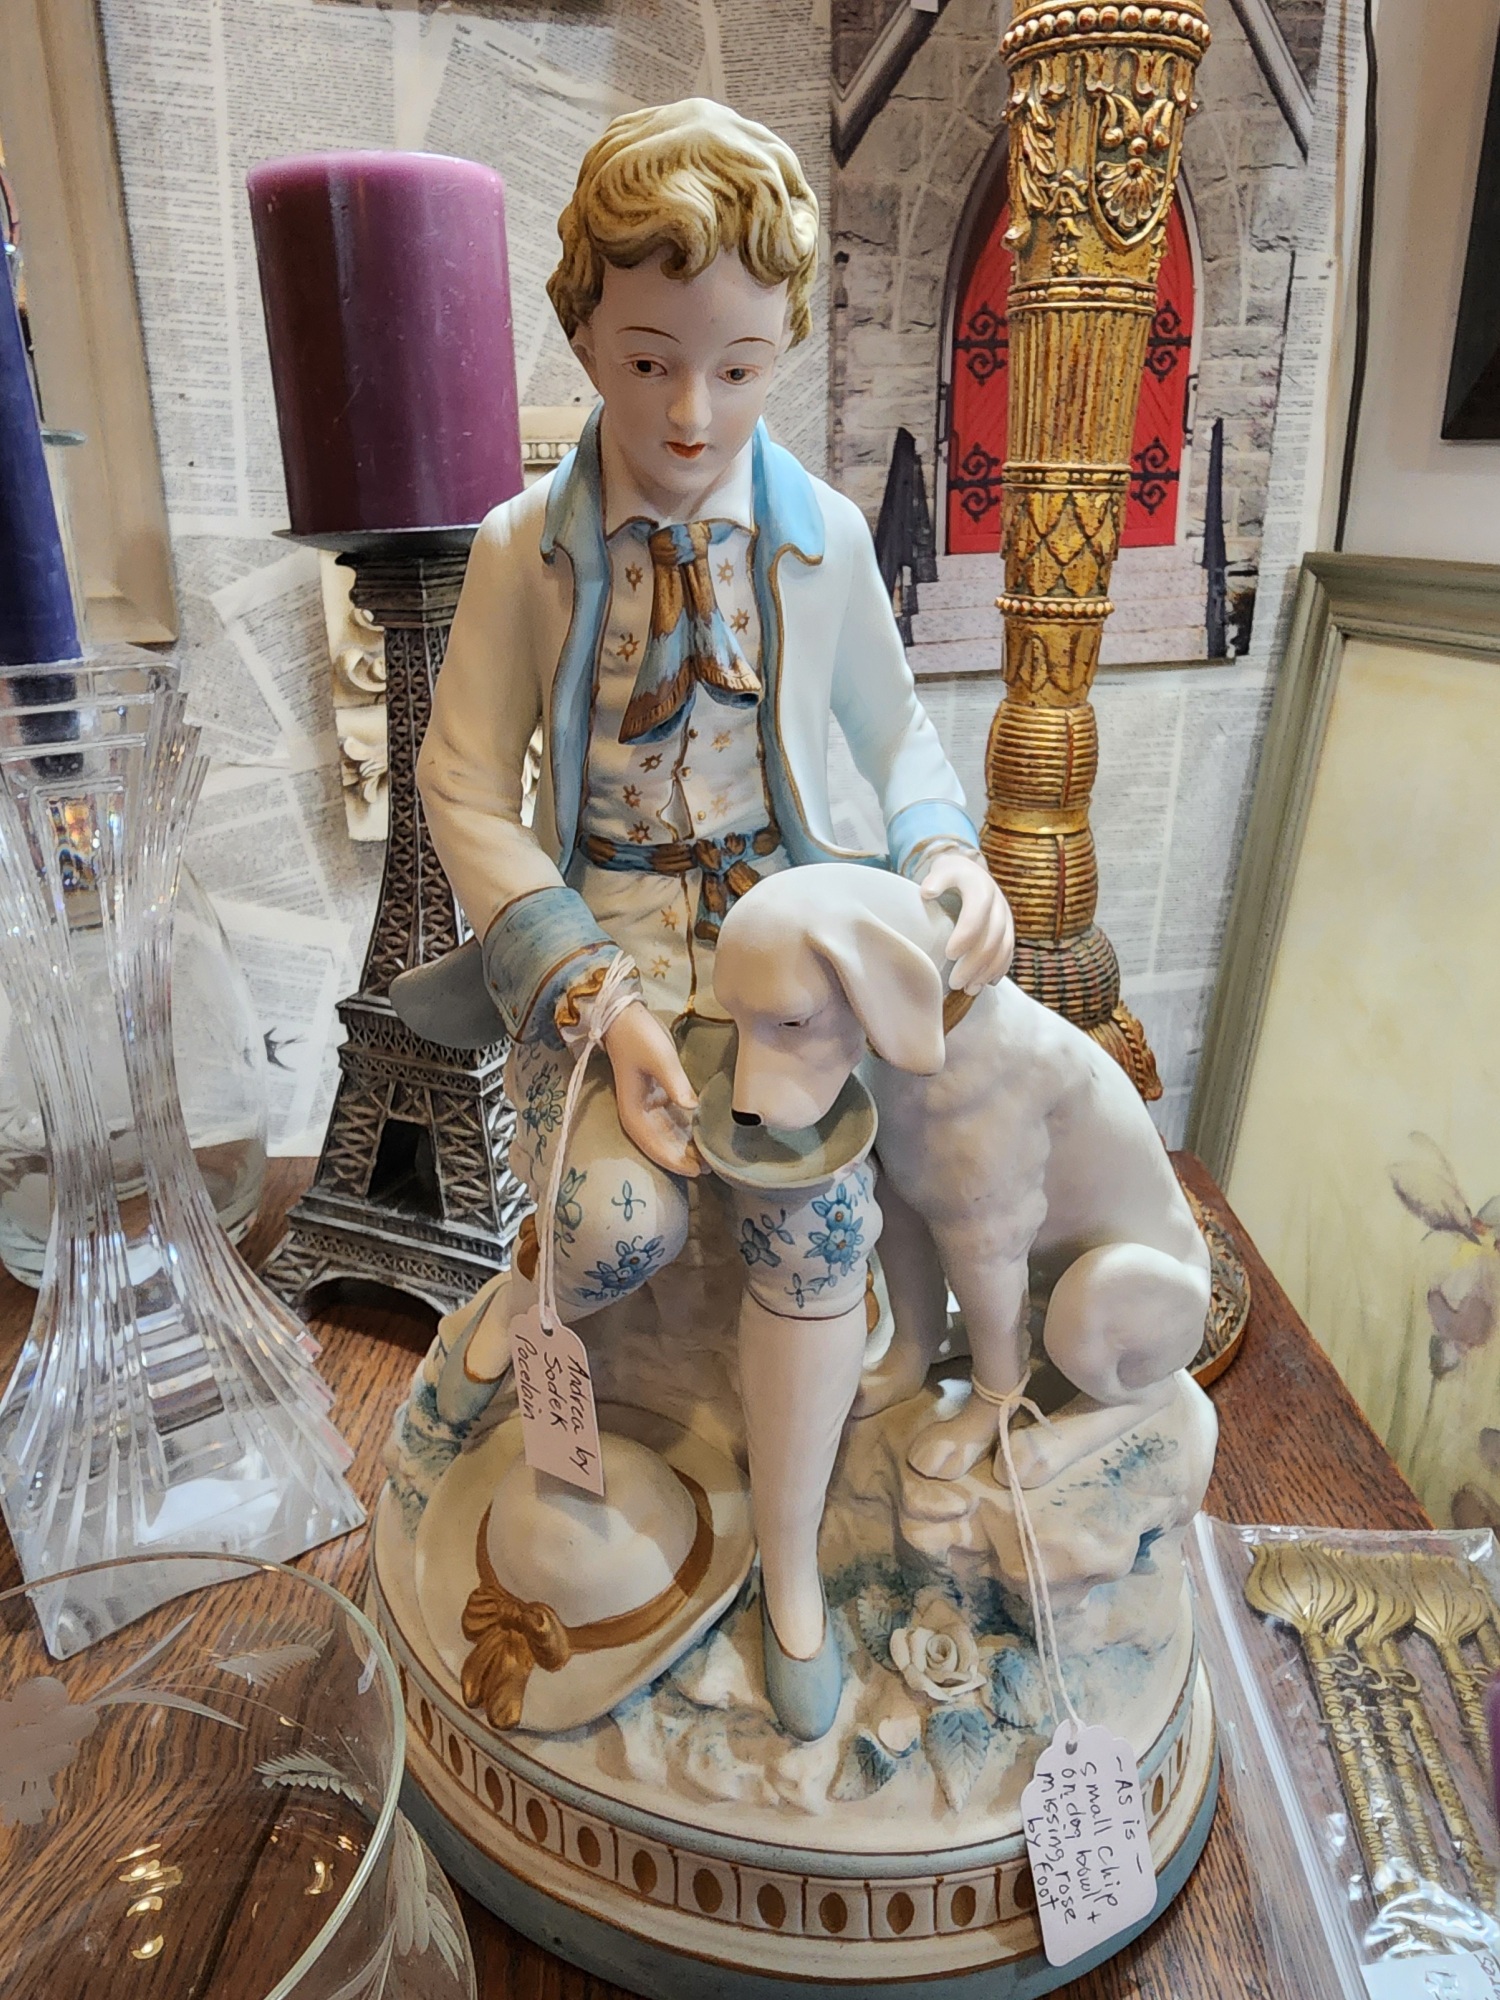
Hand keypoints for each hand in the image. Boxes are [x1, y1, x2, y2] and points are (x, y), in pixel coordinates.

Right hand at [602, 1000, 703, 1177]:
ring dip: (687, 1147)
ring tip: (712, 1156)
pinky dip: (687, 1131)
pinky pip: (673, 1121)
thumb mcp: (659, 1059)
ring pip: (669, 1136)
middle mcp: (639, 1116)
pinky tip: (704, 1135)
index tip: (698, 1169)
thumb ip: (676, 1084)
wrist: (625, 1017)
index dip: (675, 1160)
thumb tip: (693, 1109)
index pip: (654, 1146)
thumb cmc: (638, 1037)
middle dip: (685, 1158)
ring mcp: (648, 1107)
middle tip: (713, 1166)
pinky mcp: (657, 1097)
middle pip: (662, 1146)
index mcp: (633, 1113)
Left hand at [920, 851, 1014, 992]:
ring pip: (1003, 948)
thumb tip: (927, 892)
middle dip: (974, 963)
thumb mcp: (940, 869)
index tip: (949, 954)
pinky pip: (1009, 952)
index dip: (966, 935)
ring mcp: (1005, 916)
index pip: (978, 911)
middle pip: (992, 936)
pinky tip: (985, 984)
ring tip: (969, 989)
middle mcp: (997, 901)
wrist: (969, 872)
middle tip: (954, 982)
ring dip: (987, 972)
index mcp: (979, 885)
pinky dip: (999, 970)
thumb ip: (936, 879)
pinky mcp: (1008, 929)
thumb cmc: (948, 875)